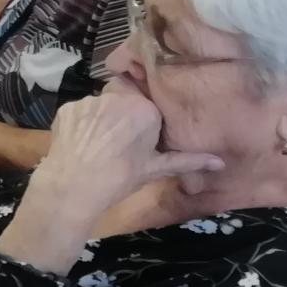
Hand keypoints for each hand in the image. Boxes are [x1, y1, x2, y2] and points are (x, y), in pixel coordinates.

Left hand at [33, 85, 222, 218]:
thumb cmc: (120, 178)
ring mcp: (89, 101)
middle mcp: (117, 98)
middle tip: (120, 140)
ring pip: (101, 104)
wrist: (73, 188)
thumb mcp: (155, 169)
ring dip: (103, 117)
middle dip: (124, 114)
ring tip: (99, 143)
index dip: (145, 122)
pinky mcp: (66, 108)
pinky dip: (82, 123)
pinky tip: (81, 142)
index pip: (149, 106)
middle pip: (125, 98)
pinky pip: (80, 111)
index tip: (141, 139)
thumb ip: (188, 161)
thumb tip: (220, 162)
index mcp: (144, 109)